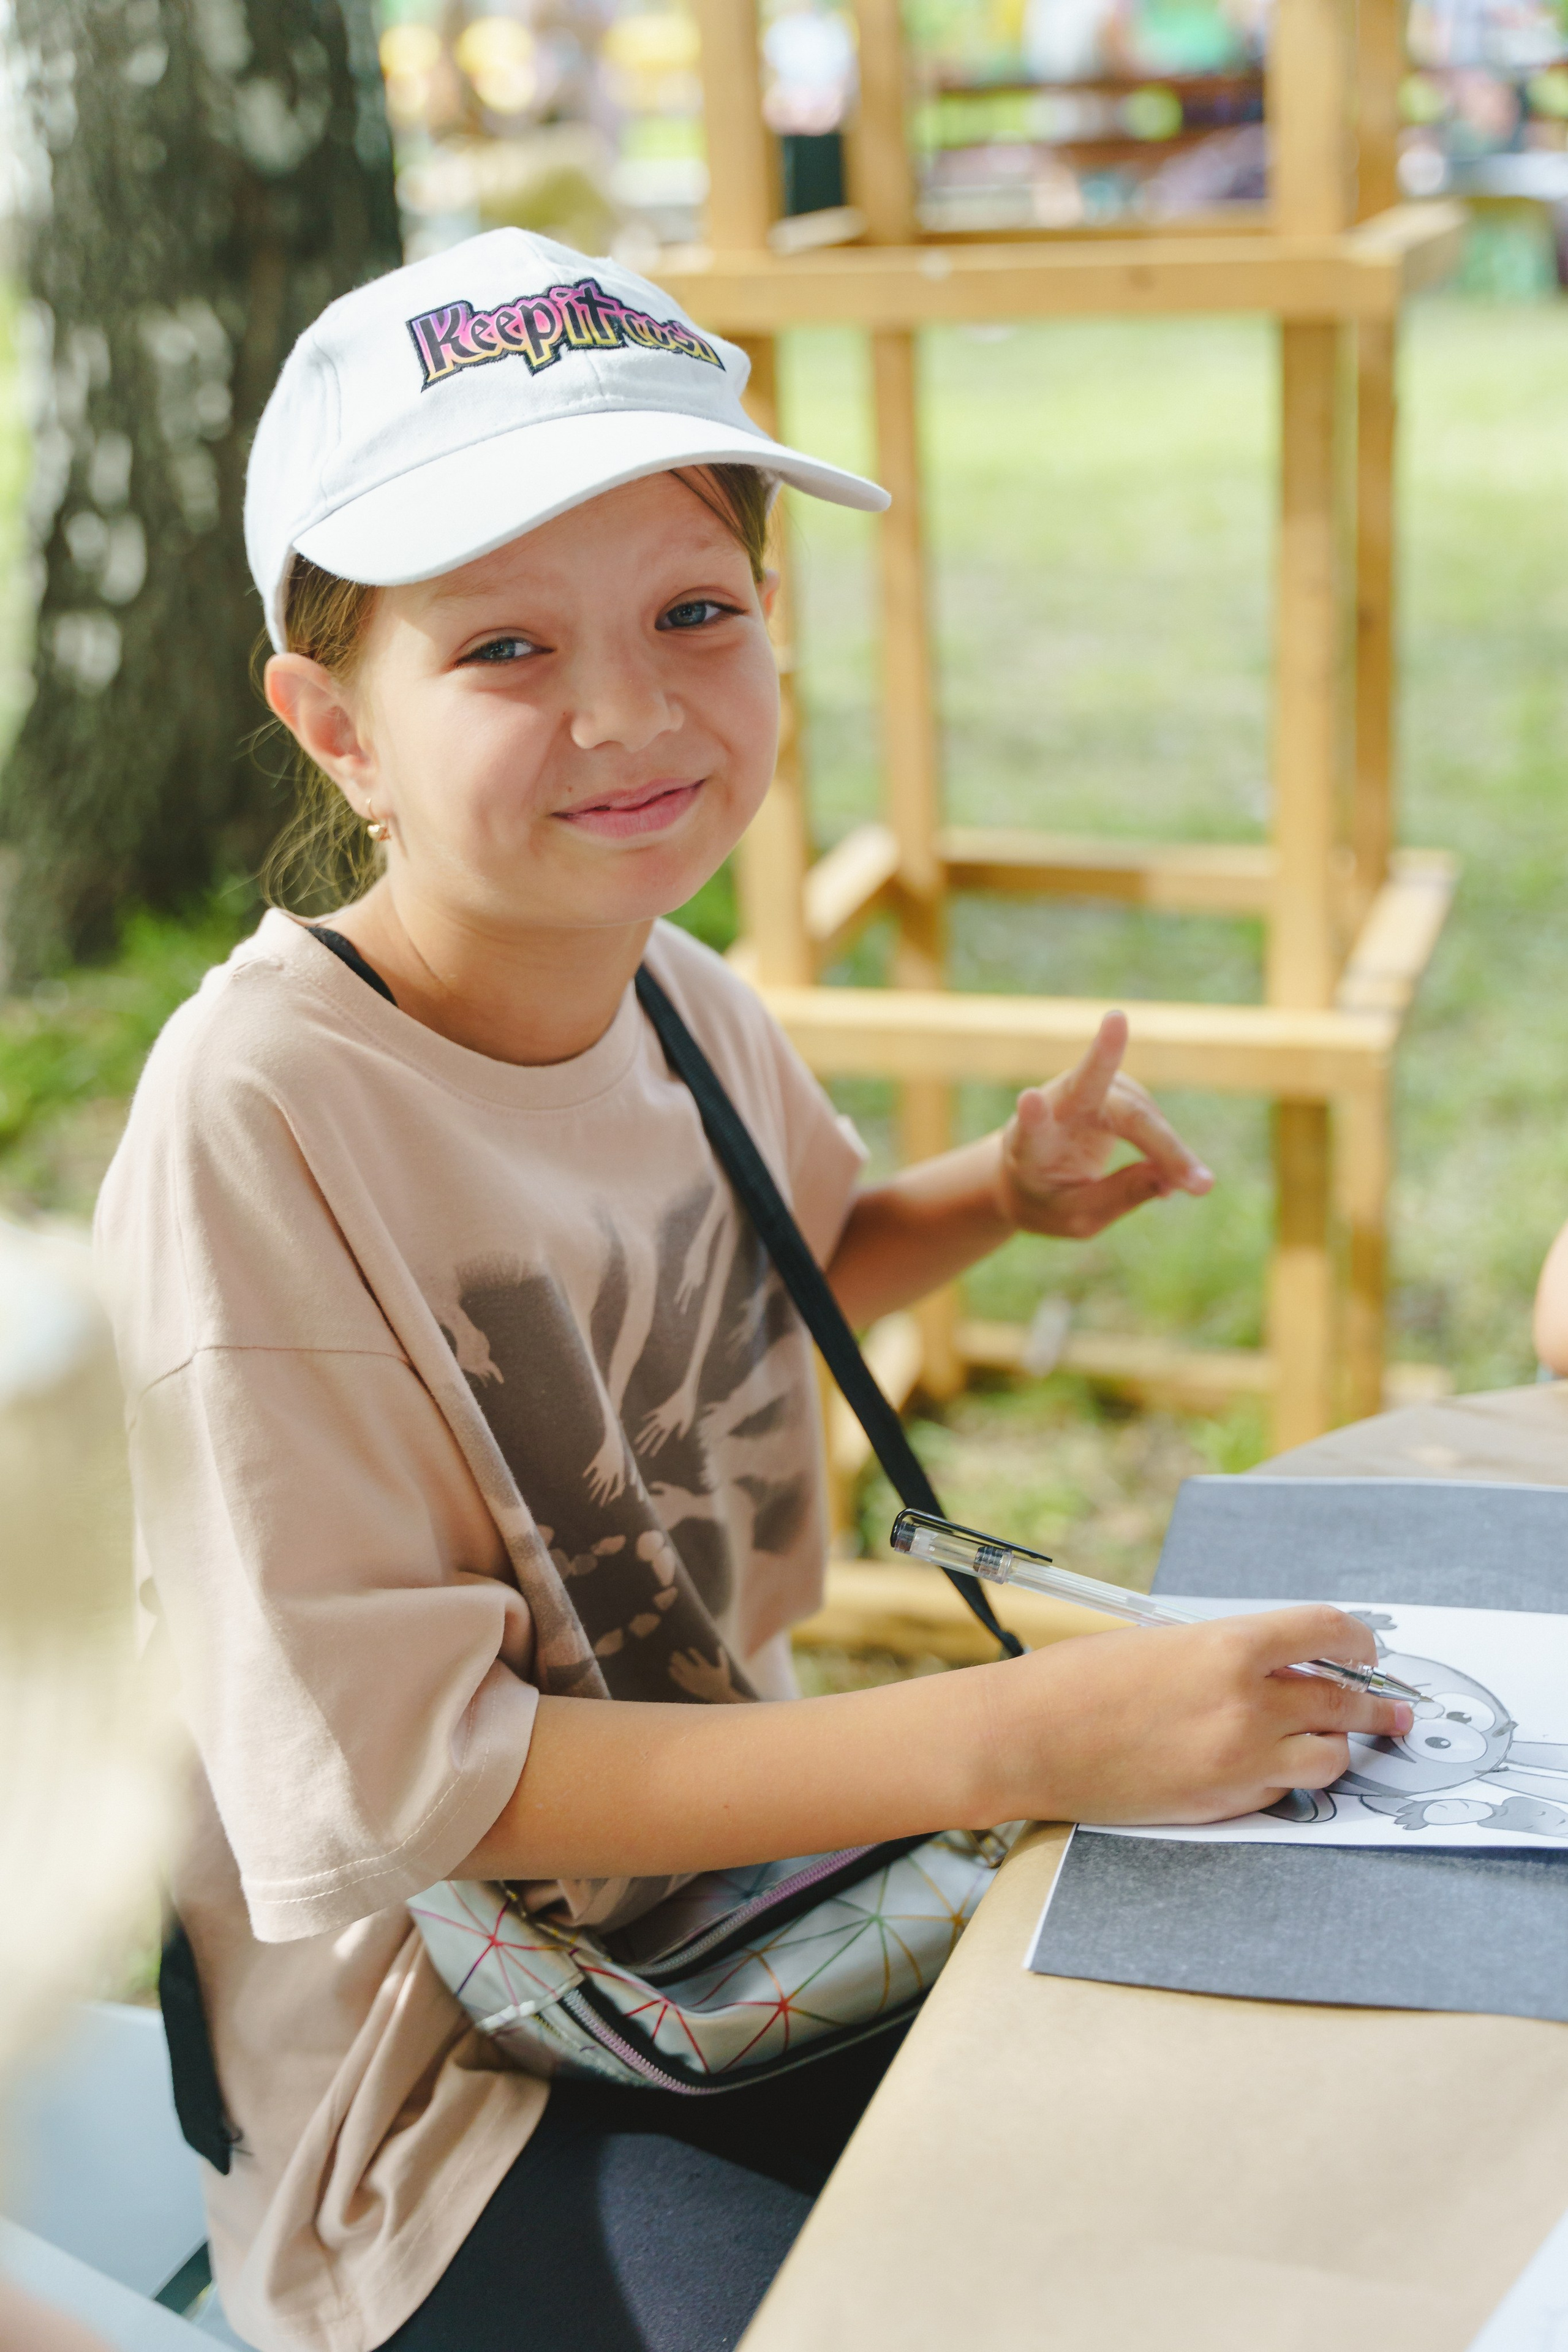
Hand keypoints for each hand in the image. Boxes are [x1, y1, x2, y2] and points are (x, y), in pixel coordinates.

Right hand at [981, 1605, 1414, 1828]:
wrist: (1030, 1739)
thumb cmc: (1083, 1680)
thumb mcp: (1167, 1642)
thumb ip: (1231, 1651)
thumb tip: (1285, 1661)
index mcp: (1228, 1646)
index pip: (1328, 1631)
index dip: (1358, 1639)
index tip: (1366, 1646)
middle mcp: (1246, 1705)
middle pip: (1343, 1700)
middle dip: (1376, 1703)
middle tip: (1394, 1708)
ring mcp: (1239, 1761)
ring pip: (1330, 1756)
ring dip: (1338, 1745)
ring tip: (1337, 1739)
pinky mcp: (1224, 1804)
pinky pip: (1284, 1791)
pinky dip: (1289, 1776)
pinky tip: (1273, 1764)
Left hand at [998, 1010, 1212, 1239]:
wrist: (1032, 1176)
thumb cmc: (1049, 1201)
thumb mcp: (1077, 1216)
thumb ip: (1119, 1197)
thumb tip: (1171, 1178)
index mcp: (1030, 1147)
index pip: (1031, 1127)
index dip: (1033, 1115)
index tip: (1028, 1098)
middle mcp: (1054, 1106)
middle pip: (1088, 1084)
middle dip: (1105, 1055)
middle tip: (1115, 1020)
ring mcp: (1084, 1089)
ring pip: (1137, 1110)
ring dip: (1169, 1146)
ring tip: (1195, 1184)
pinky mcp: (1114, 1087)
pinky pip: (1150, 1115)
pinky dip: (1168, 1145)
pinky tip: (1178, 1173)